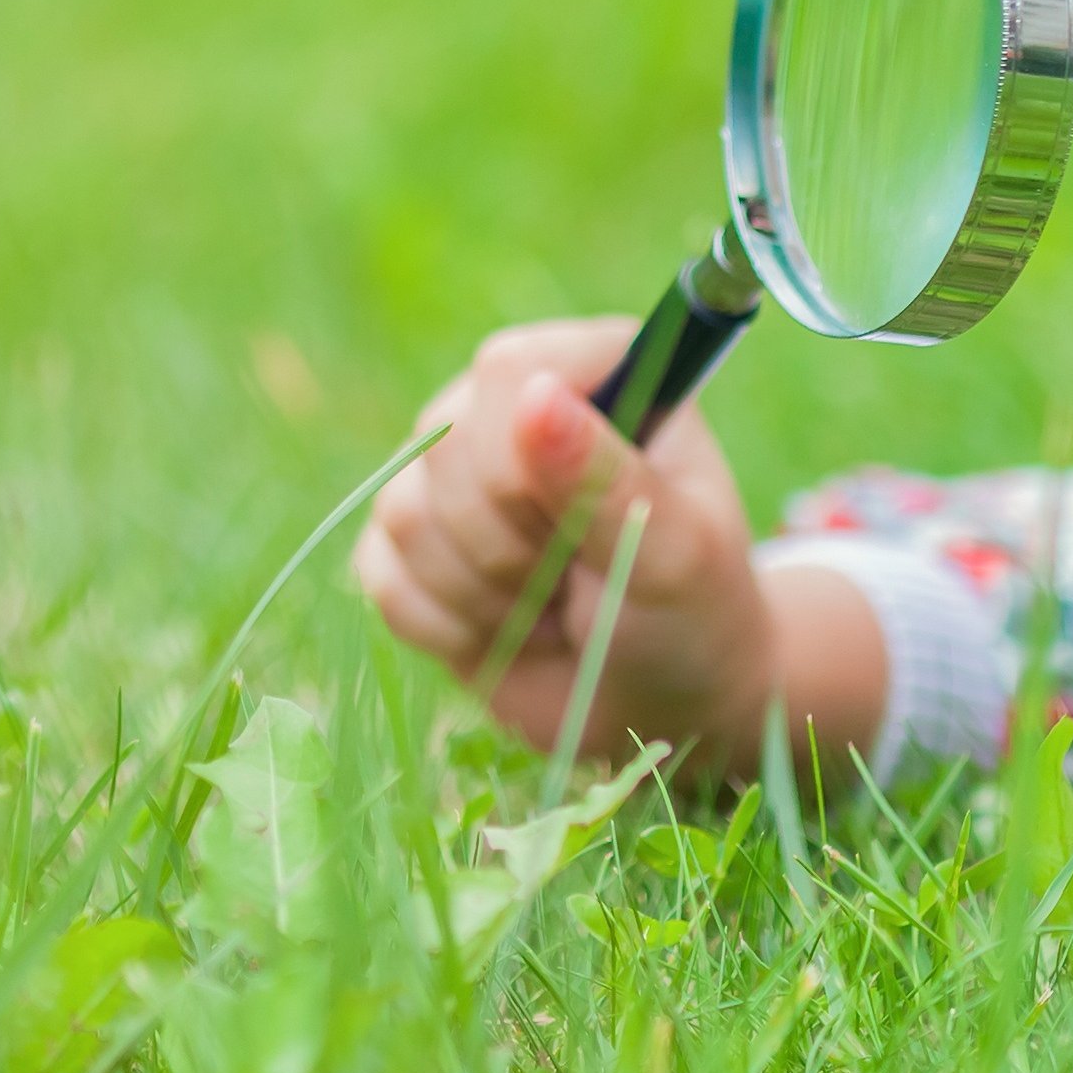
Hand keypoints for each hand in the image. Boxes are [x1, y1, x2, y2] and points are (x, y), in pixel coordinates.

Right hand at [346, 317, 882, 777]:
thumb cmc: (692, 615)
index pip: (507, 370)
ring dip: (485, 594)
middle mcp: (516, 403)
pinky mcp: (409, 542)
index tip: (586, 528)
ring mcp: (454, 472)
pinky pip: (381, 571)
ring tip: (552, 608)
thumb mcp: (675, 553)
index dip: (526, 462)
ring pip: (404, 512)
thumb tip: (534, 393)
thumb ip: (604, 476)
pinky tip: (509, 631)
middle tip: (579, 578)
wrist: (659, 702)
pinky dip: (448, 627)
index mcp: (598, 372)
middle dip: (511, 546)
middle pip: (446, 445)